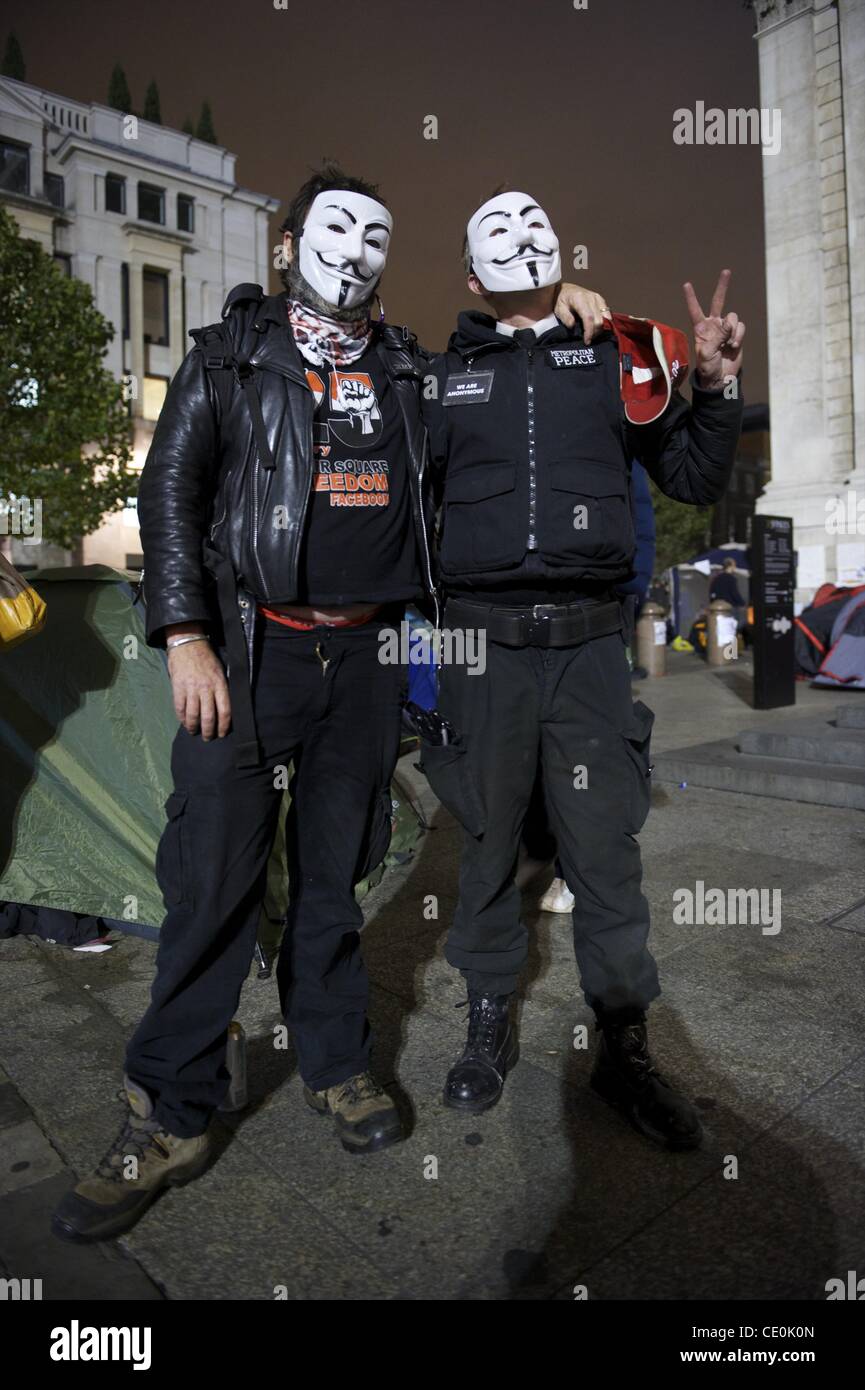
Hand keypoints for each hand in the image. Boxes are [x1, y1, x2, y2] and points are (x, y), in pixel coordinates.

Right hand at [167, 637, 231, 739]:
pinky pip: (180, 707)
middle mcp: (206, 688)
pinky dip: (182, 718)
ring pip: (193, 714)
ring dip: (194, 727)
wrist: (187, 644)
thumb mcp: (220, 671)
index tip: (222, 733)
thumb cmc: (206, 658)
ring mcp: (191, 688)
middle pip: (209, 716)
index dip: (224, 725)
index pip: (225, 710)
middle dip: (209, 731)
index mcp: (219, 684)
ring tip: (194, 732)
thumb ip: (221, 689)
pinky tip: (184, 722)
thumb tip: (222, 708)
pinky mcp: (178, 687)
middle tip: (208, 738)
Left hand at [554, 282, 610, 343]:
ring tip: (592, 333)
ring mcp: (597, 298)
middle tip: (587, 339)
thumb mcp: (559, 309)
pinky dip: (604, 322)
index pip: (589, 318)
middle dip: (595, 332)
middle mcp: (591, 297)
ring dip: (600, 328)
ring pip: (606, 317)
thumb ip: (565, 317)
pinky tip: (596, 327)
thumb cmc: (561, 300)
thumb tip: (572, 326)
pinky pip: (607, 313)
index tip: (587, 341)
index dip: (589, 331)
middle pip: (599, 320)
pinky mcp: (601, 300)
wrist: (565, 290)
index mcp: (580, 299)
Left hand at [683, 269, 745, 389]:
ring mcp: (725, 329)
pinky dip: (739, 336)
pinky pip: (741, 327)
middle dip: (722, 286)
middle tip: (726, 271)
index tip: (687, 284)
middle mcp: (713, 325)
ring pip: (733, 317)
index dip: (691, 298)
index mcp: (700, 329)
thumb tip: (730, 322)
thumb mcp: (707, 354)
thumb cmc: (708, 368)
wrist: (721, 378)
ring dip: (733, 330)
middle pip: (718, 301)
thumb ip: (718, 336)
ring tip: (729, 344)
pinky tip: (734, 346)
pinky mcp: (736, 334)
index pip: (695, 310)